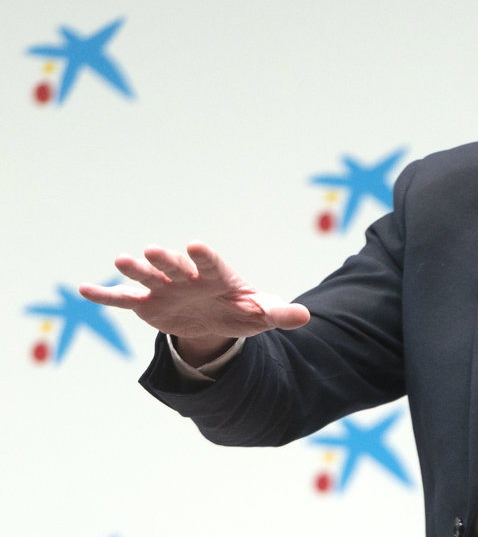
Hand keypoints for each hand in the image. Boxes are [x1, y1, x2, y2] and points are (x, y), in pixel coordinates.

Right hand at [80, 242, 309, 362]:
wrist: (217, 319)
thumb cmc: (242, 310)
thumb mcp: (261, 314)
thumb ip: (279, 313)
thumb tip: (305, 316)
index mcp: (217, 276)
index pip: (211, 264)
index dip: (204, 257)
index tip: (196, 246)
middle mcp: (188, 278)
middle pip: (175, 267)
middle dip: (165, 260)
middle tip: (152, 251)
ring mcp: (166, 289)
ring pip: (148, 278)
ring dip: (135, 270)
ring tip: (120, 260)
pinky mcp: (148, 305)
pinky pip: (124, 300)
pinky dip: (106, 295)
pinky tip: (84, 289)